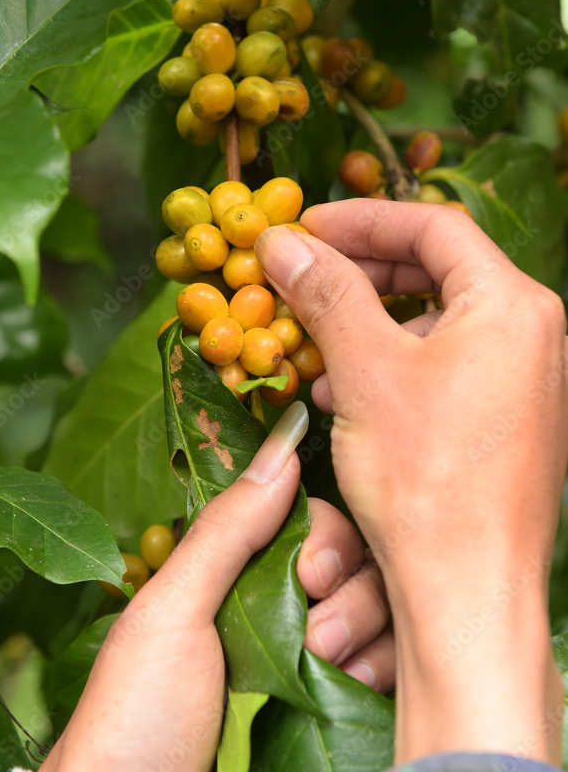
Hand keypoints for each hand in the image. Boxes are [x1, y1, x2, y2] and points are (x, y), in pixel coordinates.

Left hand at [40, 404, 393, 771]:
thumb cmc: (137, 713)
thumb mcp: (171, 609)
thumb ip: (228, 529)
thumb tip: (282, 447)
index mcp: (239, 571)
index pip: (314, 520)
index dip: (327, 536)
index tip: (312, 573)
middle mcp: (283, 605)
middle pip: (356, 561)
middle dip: (349, 591)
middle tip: (317, 636)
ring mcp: (312, 656)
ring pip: (381, 609)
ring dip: (366, 632)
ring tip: (326, 667)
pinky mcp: (335, 703)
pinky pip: (389, 664)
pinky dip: (380, 668)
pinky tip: (351, 686)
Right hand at [255, 199, 567, 762]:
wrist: (469, 595)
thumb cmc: (427, 480)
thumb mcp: (365, 370)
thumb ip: (326, 292)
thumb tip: (282, 242)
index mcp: (512, 304)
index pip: (433, 227)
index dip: (362, 219)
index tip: (305, 228)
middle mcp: (531, 333)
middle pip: (437, 270)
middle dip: (361, 272)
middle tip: (302, 275)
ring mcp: (524, 379)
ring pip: (436, 322)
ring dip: (368, 323)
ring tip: (314, 347)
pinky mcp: (506, 419)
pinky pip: (445, 366)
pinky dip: (391, 365)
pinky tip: (344, 394)